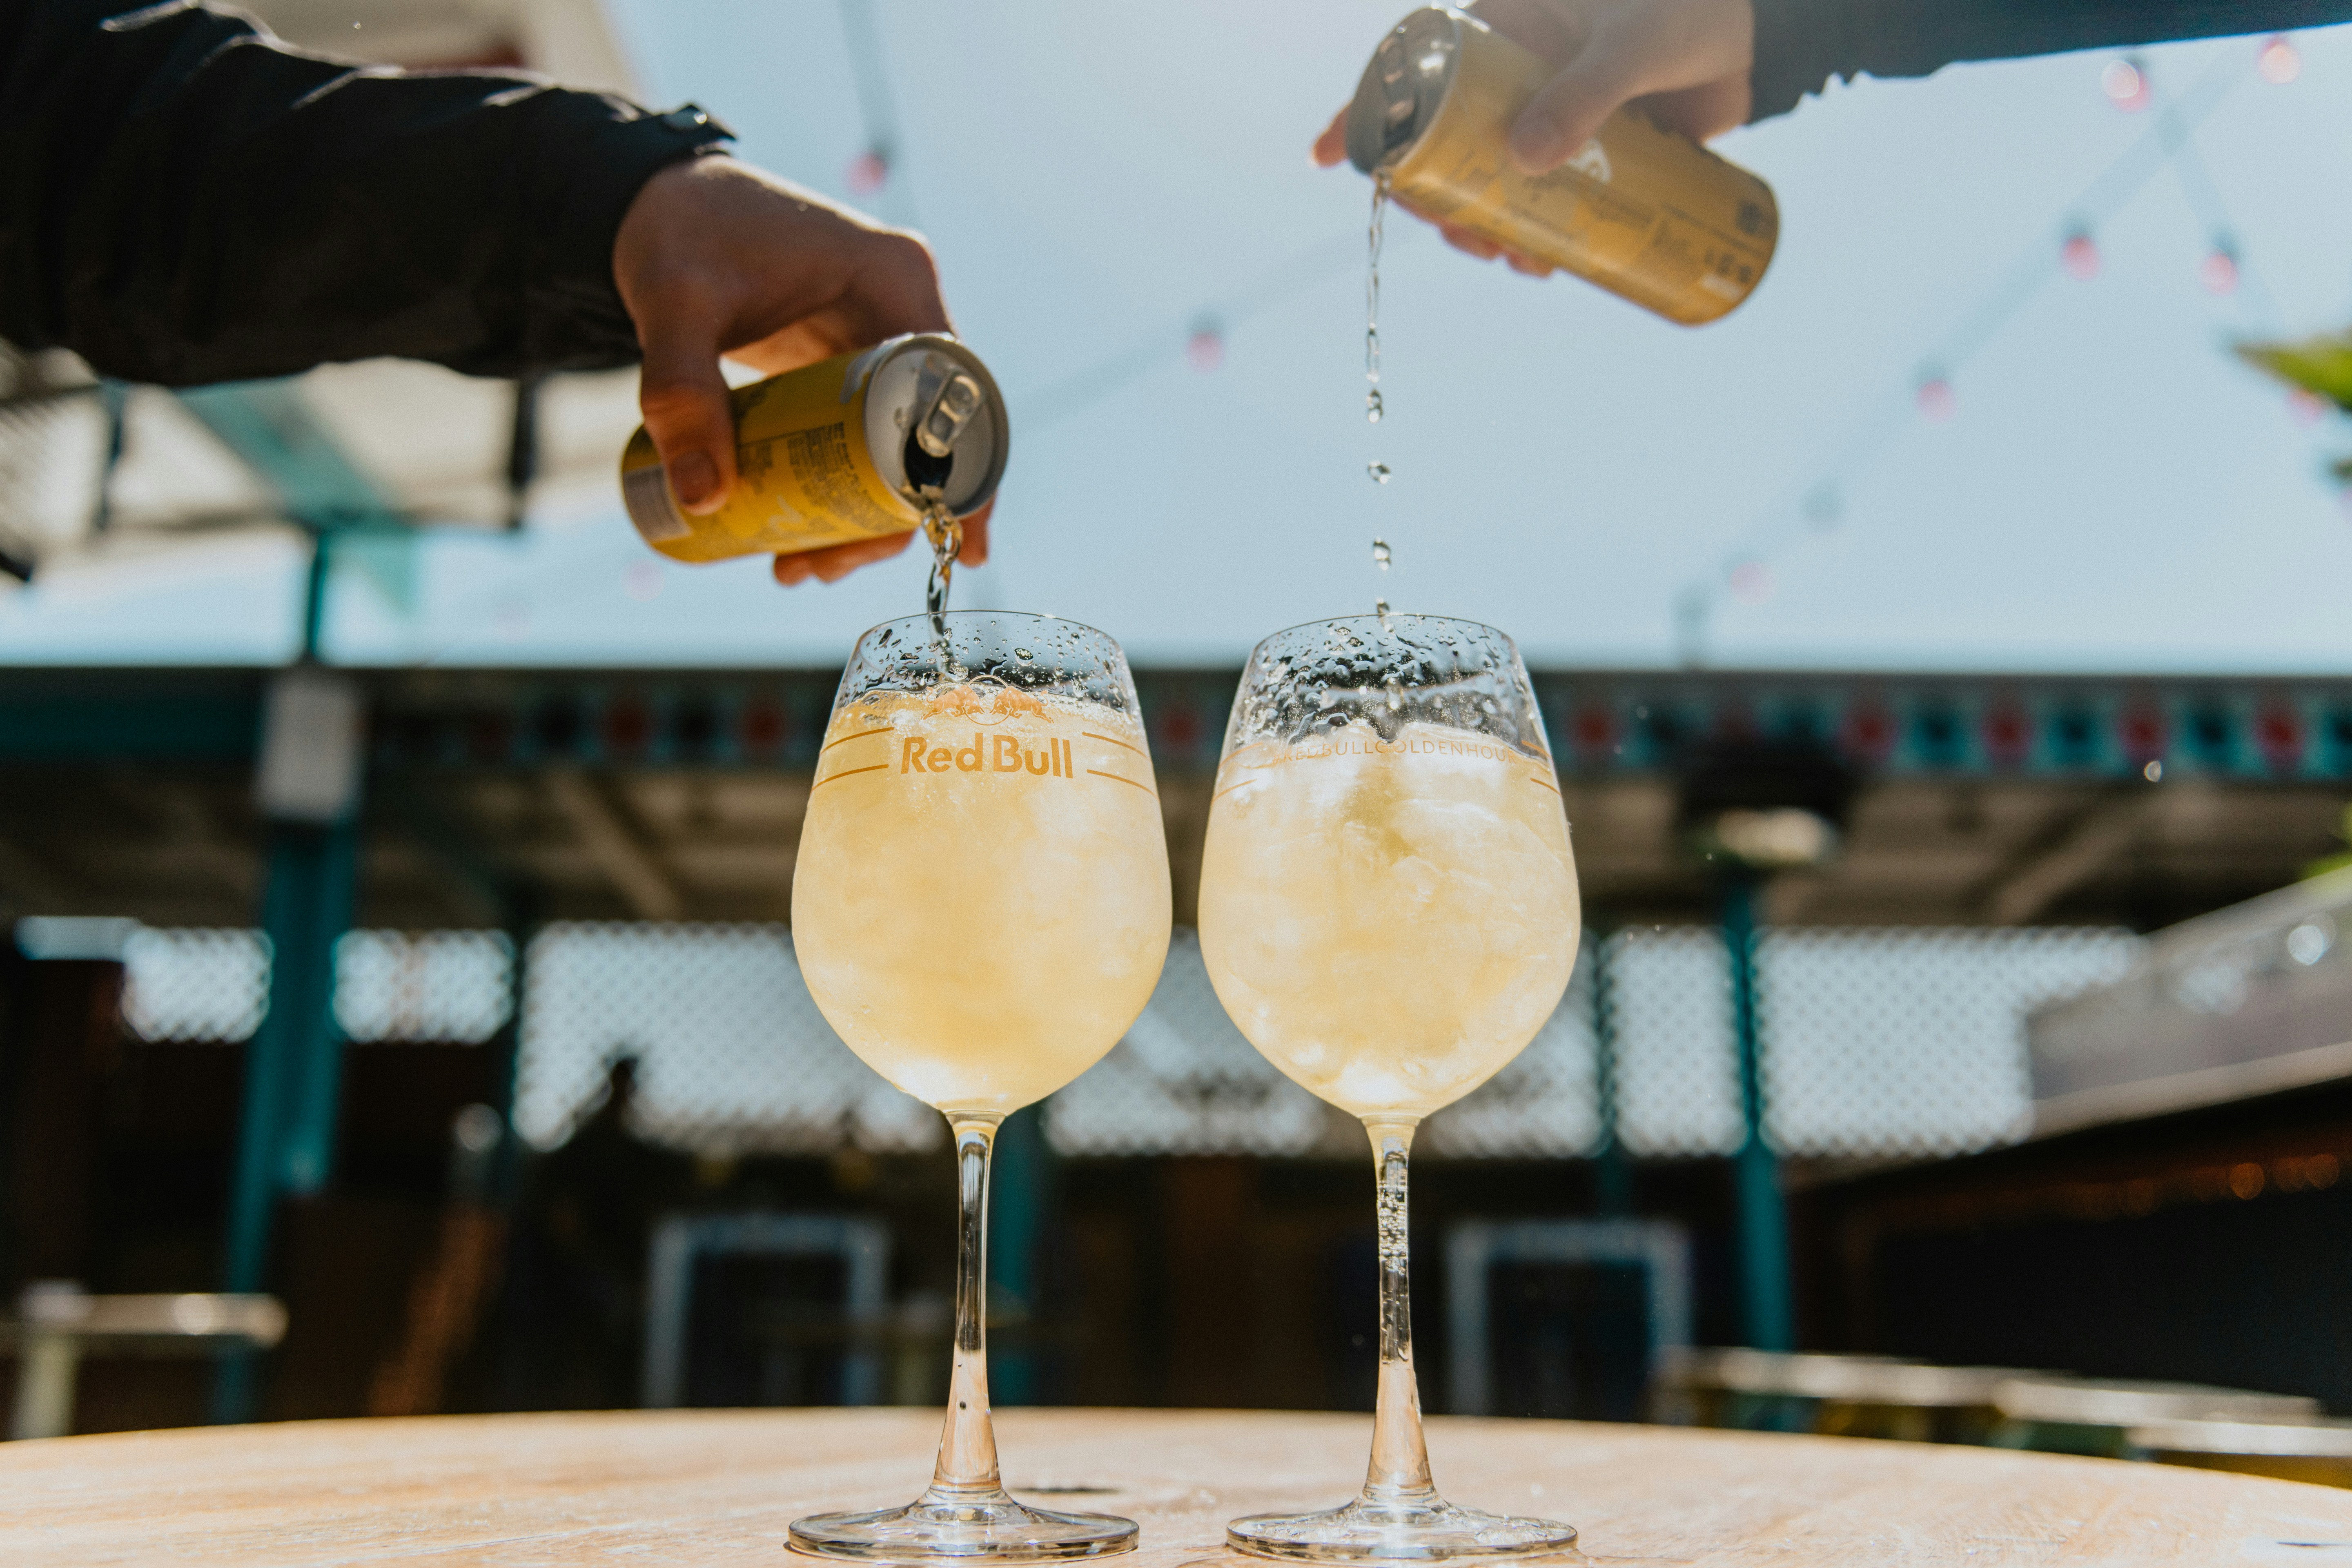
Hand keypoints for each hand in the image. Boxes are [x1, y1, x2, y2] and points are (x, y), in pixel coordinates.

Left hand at [613, 156, 991, 587]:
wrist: (651, 202)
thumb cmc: (674, 232)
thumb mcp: (674, 305)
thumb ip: (680, 392)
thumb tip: (703, 499)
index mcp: (895, 278)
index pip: (958, 391)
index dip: (967, 475)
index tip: (957, 542)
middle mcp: (901, 308)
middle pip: (931, 434)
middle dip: (892, 517)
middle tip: (829, 568)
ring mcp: (876, 340)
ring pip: (899, 447)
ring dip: (864, 517)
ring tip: (800, 566)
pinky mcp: (845, 365)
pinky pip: (865, 439)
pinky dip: (844, 491)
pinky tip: (803, 539)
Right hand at [1311, 0, 1753, 274]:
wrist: (1772, 32)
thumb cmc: (1702, 8)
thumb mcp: (1637, 44)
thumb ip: (1586, 94)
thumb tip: (1523, 164)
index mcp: (1511, 20)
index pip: (1419, 65)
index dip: (1363, 109)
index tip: (1327, 156)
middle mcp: (1522, 68)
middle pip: (1450, 140)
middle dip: (1441, 196)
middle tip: (1459, 237)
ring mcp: (1554, 110)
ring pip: (1497, 177)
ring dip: (1491, 227)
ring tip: (1512, 260)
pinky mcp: (1593, 147)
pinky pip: (1550, 196)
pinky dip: (1543, 233)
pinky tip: (1548, 263)